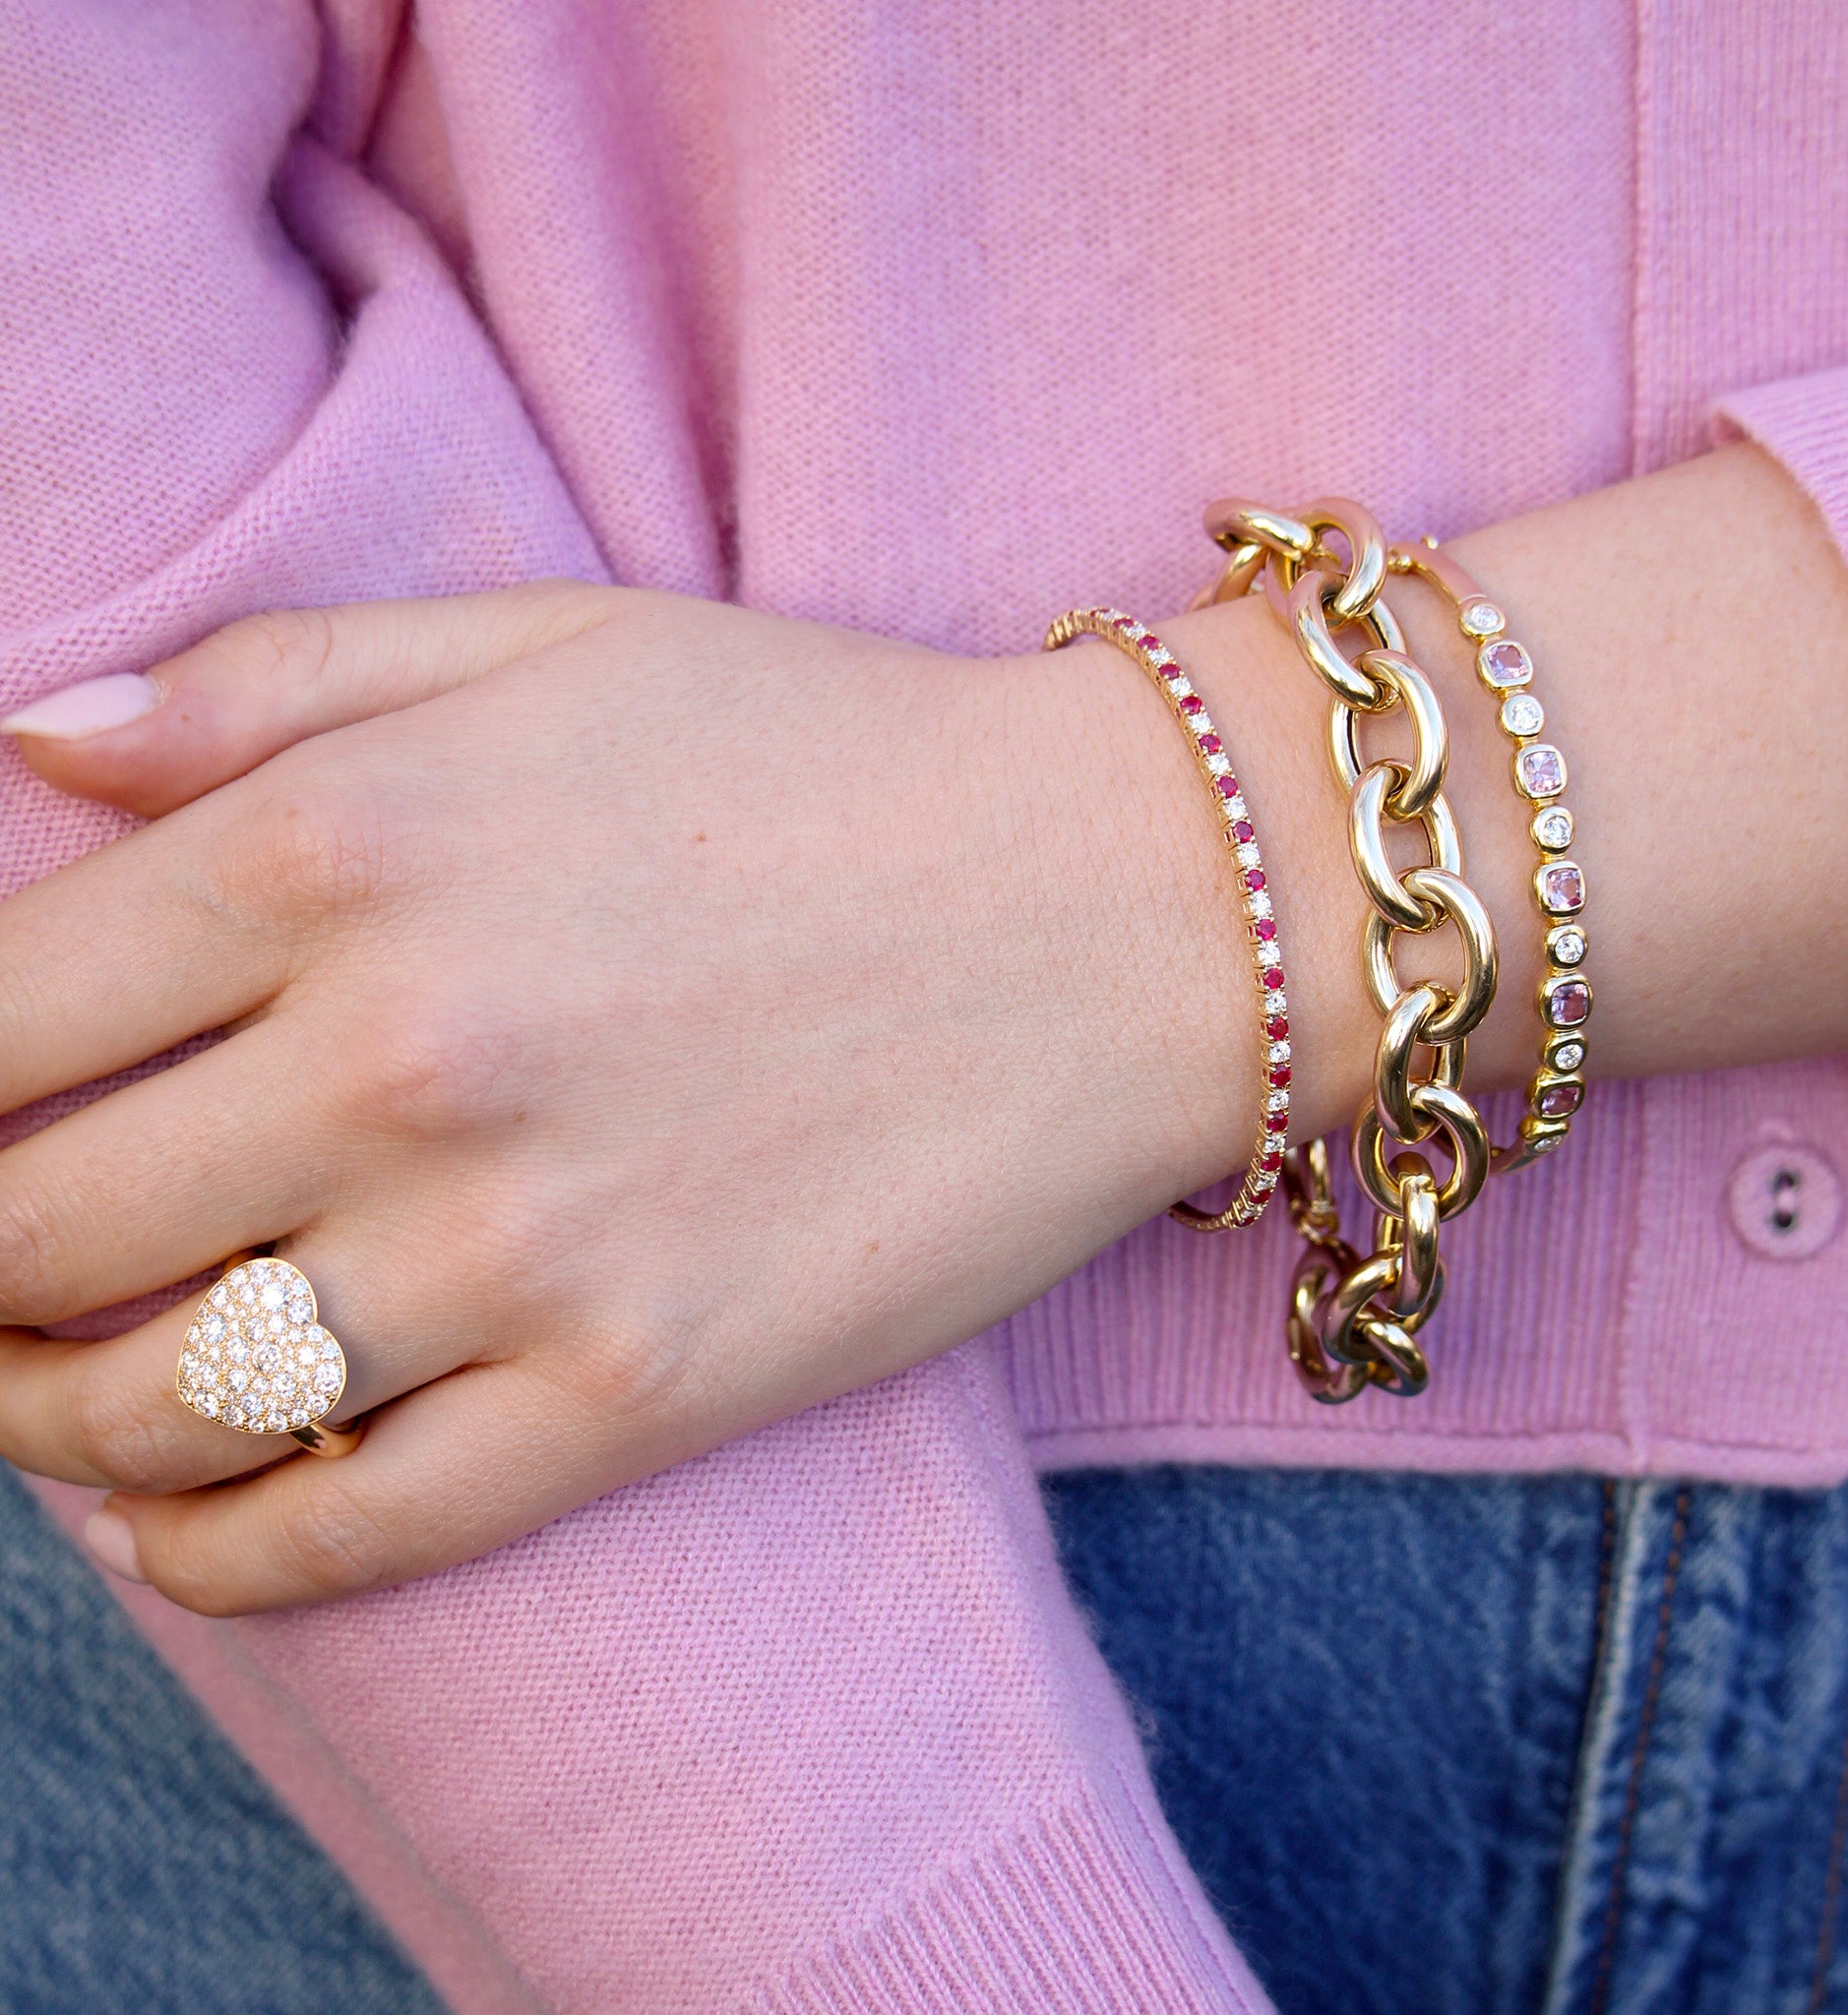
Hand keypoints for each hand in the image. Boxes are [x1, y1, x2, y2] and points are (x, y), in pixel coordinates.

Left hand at [0, 583, 1334, 1611]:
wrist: (1125, 906)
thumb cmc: (843, 756)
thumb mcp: (562, 645)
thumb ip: (278, 680)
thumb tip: (30, 743)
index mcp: (349, 845)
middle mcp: (405, 1054)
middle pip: (27, 1230)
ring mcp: (527, 1247)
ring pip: (159, 1404)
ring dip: (47, 1423)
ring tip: (47, 1401)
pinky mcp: (646, 1390)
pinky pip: (353, 1532)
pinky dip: (216, 1559)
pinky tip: (178, 1531)